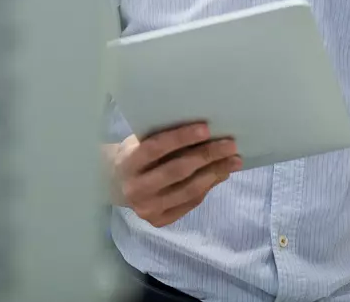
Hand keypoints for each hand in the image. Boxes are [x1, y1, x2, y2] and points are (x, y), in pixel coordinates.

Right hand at [106, 124, 241, 227]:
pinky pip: (190, 203)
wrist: (115, 184)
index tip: (206, 128)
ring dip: (215, 173)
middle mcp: (136, 189)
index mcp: (127, 162)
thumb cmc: (134, 153)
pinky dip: (208, 187)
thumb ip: (161, 137)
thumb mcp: (139, 140)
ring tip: (234, 160)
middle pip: (177, 171)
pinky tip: (221, 174)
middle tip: (230, 144)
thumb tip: (203, 131)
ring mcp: (148, 209)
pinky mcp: (160, 221)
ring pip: (188, 190)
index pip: (156, 149)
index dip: (181, 138)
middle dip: (207, 156)